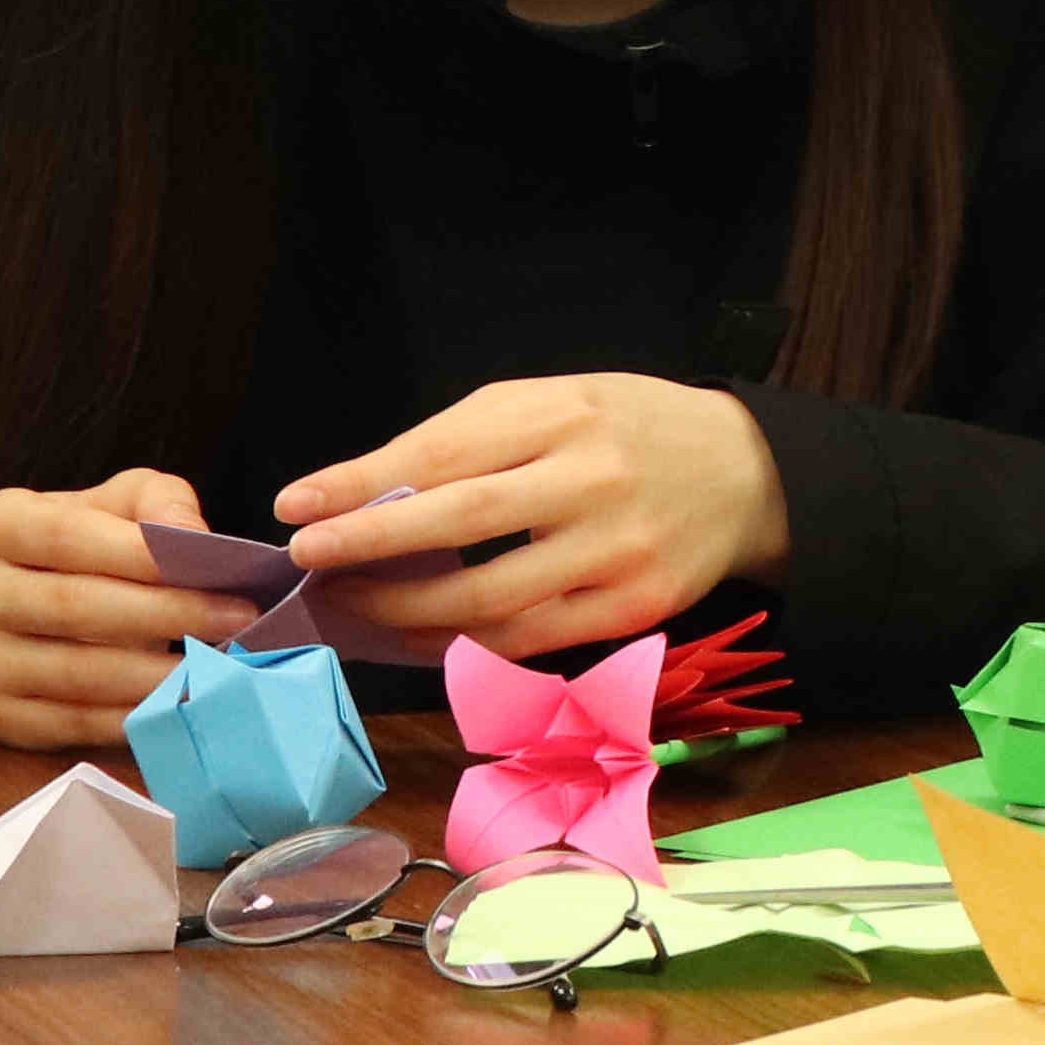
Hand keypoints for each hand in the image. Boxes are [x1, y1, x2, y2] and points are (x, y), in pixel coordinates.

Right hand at [0, 469, 262, 747]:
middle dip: (166, 615)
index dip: (141, 554)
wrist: (39, 600)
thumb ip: (158, 502)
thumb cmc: (89, 542)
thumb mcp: (120, 501)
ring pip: (77, 672)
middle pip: (74, 607)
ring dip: (157, 672)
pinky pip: (73, 722)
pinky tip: (180, 701)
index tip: (216, 571)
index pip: (67, 537)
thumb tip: (187, 535)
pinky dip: (133, 714)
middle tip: (238, 621)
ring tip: (219, 664)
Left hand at [279, 373, 791, 656]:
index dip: (363, 483)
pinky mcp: (632, 609)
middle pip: (462, 522)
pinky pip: (528, 640)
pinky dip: (465, 643)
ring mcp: (616, 551)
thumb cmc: (627, 429)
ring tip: (360, 607)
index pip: (445, 451)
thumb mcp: (556, 401)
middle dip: (371, 546)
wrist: (745, 472)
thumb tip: (370, 495)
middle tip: (310, 561)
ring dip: (408, 610)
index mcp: (565, 413)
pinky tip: (424, 634)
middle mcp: (592, 479)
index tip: (299, 504)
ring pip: (490, 600)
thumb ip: (472, 440)